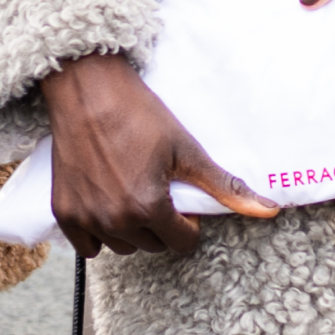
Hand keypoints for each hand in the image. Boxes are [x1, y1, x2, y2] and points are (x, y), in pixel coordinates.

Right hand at [38, 52, 276, 256]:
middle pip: (152, 245)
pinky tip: (105, 204)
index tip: (179, 194)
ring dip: (131, 228)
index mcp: (149, 207)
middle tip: (155, 187)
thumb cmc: (138, 114)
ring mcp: (87, 217)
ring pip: (122, 246)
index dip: (188, 219)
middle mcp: (116, 219)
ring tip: (131, 191)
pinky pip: (87, 246)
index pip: (182, 242)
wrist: (87, 88)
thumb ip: (226, 187)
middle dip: (160, 223)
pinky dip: (98, 233)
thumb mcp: (187, 150)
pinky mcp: (63, 211)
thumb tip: (271, 210)